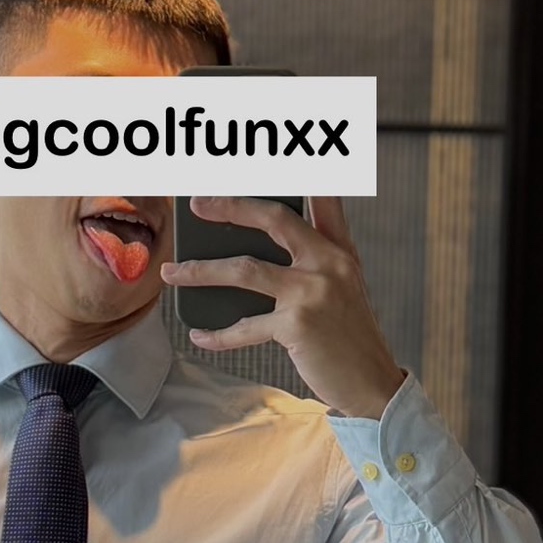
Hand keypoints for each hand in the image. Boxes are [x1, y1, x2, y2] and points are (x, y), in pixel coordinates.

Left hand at [159, 196, 406, 419]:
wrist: (371, 383)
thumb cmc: (349, 337)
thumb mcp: (344, 288)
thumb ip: (315, 259)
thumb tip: (254, 250)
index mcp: (340, 250)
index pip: (323, 198)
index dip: (301, 173)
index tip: (270, 159)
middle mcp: (329, 263)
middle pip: (273, 219)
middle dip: (229, 206)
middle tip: (197, 205)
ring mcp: (313, 292)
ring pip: (244, 269)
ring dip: (200, 270)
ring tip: (171, 273)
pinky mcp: (296, 325)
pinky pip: (244, 326)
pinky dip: (217, 333)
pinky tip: (199, 333)